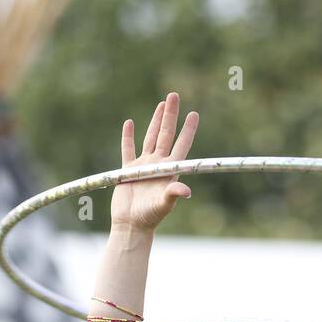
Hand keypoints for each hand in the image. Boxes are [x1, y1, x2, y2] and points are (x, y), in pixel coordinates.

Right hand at [111, 91, 198, 234]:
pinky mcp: (128, 170)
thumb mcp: (163, 205)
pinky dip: (128, 136)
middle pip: (166, 134)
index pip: (181, 145)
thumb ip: (173, 195)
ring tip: (161, 104)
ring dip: (156, 121)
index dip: (188, 130)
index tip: (194, 114)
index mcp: (169, 170)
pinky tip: (129, 123)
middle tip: (174, 95)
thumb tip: (187, 190)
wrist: (130, 226)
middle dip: (170, 115)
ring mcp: (143, 166)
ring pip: (150, 137)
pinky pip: (128, 149)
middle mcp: (158, 165)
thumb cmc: (149, 218)